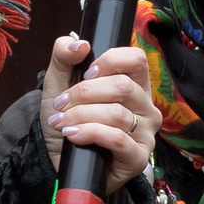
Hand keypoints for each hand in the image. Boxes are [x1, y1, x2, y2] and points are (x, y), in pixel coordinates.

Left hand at [42, 38, 158, 190]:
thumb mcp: (58, 84)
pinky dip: (90, 133)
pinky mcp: (138, 157)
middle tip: (62, 104)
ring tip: (62, 123)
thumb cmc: (66, 120)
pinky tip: (74, 136)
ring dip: (81, 116)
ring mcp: (146, 133)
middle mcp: (146, 107)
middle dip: (85, 93)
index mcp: (134, 84)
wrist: (57, 159)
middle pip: (123, 86)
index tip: (85, 75)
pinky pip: (118, 139)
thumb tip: (81, 44)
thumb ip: (64, 57)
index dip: (109, 61)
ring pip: (117, 114)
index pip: (137, 59)